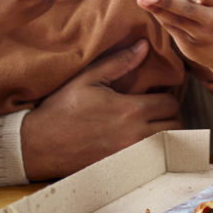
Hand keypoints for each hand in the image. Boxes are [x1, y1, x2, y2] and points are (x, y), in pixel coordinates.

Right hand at [21, 39, 181, 180]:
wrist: (37, 145)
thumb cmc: (61, 109)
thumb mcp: (88, 78)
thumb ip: (119, 62)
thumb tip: (144, 46)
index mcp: (130, 110)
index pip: (171, 103)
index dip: (168, 96)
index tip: (158, 93)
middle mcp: (135, 135)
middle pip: (175, 125)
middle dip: (170, 114)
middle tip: (158, 108)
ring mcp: (131, 154)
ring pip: (167, 143)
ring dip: (166, 132)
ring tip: (153, 123)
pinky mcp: (123, 167)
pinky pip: (154, 159)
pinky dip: (155, 149)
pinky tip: (143, 140)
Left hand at [136, 0, 212, 70]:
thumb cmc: (208, 19)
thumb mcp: (206, 5)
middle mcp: (212, 19)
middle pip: (188, 9)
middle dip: (167, 0)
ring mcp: (201, 34)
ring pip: (177, 20)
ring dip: (158, 9)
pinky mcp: (189, 44)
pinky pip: (171, 28)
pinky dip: (158, 16)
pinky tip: (147, 6)